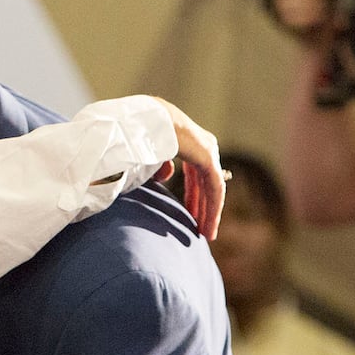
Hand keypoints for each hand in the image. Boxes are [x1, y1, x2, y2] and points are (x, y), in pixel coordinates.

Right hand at [151, 98, 225, 239]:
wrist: (143, 121)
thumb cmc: (139, 135)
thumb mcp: (149, 155)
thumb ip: (159, 166)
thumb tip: (167, 176)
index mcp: (187, 141)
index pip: (195, 174)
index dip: (193, 196)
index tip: (189, 214)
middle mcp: (202, 144)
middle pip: (205, 183)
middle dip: (203, 206)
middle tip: (200, 228)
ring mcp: (208, 150)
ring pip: (213, 188)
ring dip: (210, 212)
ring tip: (206, 233)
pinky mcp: (209, 158)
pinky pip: (215, 188)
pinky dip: (213, 208)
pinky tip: (208, 225)